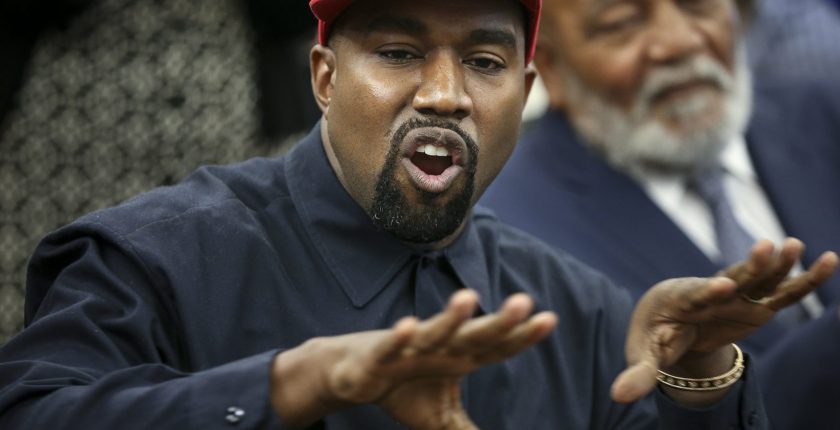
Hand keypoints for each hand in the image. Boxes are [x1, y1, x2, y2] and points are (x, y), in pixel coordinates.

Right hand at [270, 289, 556, 428]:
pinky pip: (390, 347)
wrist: (353, 374)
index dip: (521, 336)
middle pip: (473, 335)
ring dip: (449, 317)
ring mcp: (410, 348)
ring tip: (468, 297)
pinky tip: (407, 325)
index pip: (496, 347)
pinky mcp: (379, 356)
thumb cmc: (404, 387)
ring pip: (433, 331)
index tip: (550, 319)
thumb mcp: (442, 418)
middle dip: (497, 321)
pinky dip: (397, 337)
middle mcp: (440, 346)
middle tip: (523, 301)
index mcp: (459, 358)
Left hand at [611, 238, 837, 405]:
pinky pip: (783, 291)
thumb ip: (638, 373)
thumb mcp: (645, 355)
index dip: (708, 290)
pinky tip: (829, 261)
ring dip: (777, 263)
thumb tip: (618, 396)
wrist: (668, 321)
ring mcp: (736, 295)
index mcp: (679, 299)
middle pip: (731, 276)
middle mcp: (710, 291)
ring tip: (794, 244)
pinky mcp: (756, 304)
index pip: (695, 294)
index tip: (723, 286)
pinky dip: (804, 279)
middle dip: (748, 265)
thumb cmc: (654, 336)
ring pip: (759, 277)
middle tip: (766, 247)